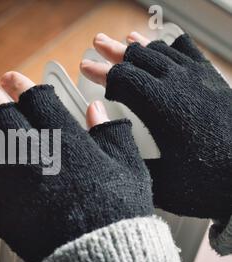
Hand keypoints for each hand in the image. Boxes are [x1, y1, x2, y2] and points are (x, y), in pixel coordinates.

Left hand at [0, 72, 152, 261]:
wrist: (96, 254)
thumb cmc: (116, 214)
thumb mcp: (128, 168)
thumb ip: (111, 134)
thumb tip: (96, 109)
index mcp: (64, 140)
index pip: (36, 99)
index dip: (21, 85)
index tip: (12, 78)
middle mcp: (32, 152)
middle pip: (1, 113)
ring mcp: (8, 177)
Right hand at [81, 32, 231, 222]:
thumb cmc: (210, 182)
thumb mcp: (162, 183)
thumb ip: (130, 164)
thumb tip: (108, 152)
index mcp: (161, 106)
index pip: (122, 79)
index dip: (100, 72)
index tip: (85, 66)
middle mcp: (180, 85)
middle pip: (139, 58)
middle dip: (114, 51)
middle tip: (98, 44)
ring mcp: (200, 79)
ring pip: (163, 51)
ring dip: (140, 45)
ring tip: (126, 39)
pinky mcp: (215, 82)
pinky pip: (191, 53)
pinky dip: (173, 45)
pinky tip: (169, 44)